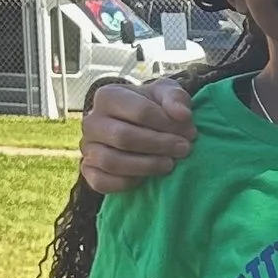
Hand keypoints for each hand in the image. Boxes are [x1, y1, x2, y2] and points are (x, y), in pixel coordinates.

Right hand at [79, 77, 196, 197]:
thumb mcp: (166, 94)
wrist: (137, 126)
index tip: (190, 133)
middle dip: (160, 145)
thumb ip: (175, 98)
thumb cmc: (153, 107)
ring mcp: (87, 147)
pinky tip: (148, 178)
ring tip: (170, 164)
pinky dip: (126, 183)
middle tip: (184, 150)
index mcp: (107, 96)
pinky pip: (100, 182)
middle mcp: (91, 121)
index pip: (140, 111)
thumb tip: (182, 115)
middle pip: (124, 137)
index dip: (169, 124)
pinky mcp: (87, 170)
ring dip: (146, 166)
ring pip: (111, 161)